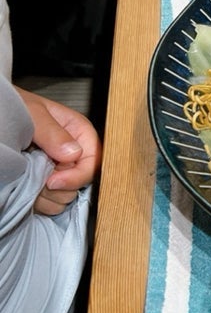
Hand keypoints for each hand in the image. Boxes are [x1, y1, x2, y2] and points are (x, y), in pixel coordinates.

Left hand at [18, 87, 101, 215]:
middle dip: (59, 186)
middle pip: (81, 182)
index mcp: (78, 132)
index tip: (53, 181)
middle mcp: (73, 153)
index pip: (94, 160)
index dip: (78, 175)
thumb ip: (54, 133)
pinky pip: (51, 204)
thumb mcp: (34, 115)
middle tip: (37, 178)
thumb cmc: (15, 109)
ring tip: (29, 180)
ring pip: (66, 197)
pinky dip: (39, 202)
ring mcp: (59, 170)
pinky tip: (26, 187)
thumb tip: (75, 153)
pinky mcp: (46, 184)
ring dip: (47, 195)